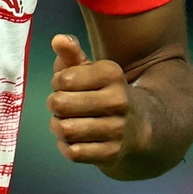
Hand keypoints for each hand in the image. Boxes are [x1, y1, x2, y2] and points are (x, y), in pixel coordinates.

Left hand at [46, 34, 137, 167]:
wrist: (138, 128)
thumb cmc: (104, 93)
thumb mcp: (91, 70)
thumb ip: (71, 53)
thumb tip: (57, 39)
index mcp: (112, 74)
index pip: (64, 79)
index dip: (57, 82)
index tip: (66, 85)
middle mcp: (118, 100)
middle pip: (60, 104)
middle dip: (54, 104)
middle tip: (61, 105)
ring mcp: (116, 129)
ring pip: (65, 129)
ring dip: (57, 126)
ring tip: (64, 121)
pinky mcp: (111, 154)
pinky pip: (73, 152)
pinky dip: (66, 146)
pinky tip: (74, 139)